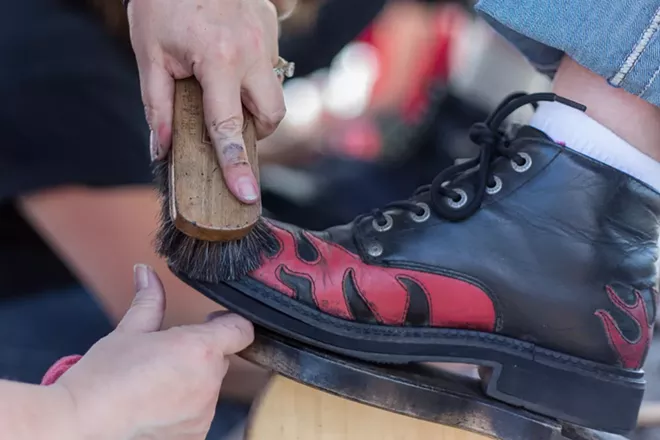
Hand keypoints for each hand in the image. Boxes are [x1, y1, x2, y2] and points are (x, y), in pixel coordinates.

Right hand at [54, 265, 253, 439]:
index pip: (242, 330)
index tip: (211, 322)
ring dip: (192, 382)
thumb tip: (146, 272)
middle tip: (167, 355)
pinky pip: (199, 413)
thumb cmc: (104, 377)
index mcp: (200, 349)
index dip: (228, 322)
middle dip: (200, 354)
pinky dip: (184, 408)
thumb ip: (149, 300)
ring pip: (209, 387)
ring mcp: (205, 412)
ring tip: (155, 382)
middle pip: (220, 359)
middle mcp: (210, 382)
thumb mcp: (129, 331)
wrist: (83, 424)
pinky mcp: (196, 435)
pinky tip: (155, 404)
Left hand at [128, 0, 285, 202]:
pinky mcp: (271, 29)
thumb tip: (162, 148)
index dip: (236, 166)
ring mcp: (267, 41)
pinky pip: (269, 68)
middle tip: (229, 125)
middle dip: (255, 132)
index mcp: (219, 61)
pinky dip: (252, 76)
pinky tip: (228, 57)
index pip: (229, 127)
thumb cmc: (163, 2)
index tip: (246, 195)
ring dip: (255, 104)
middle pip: (271, 116)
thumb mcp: (150, 54)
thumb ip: (157, 105)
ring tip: (225, 88)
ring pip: (274, 94)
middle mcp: (252, 54)